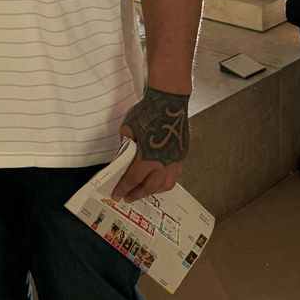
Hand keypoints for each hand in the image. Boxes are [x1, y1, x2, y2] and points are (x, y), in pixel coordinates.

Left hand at [112, 87, 189, 202]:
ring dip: (152, 191)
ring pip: (164, 186)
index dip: (123, 188)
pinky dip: (164, 184)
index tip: (117, 195)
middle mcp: (163, 165)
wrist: (170, 102)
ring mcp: (175, 162)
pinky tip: (158, 182)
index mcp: (148, 158)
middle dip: (137, 193)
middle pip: (149, 186)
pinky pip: (173, 178)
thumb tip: (122, 156)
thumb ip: (125, 145)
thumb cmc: (148, 113)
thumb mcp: (128, 128)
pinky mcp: (182, 157)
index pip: (132, 179)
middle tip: (127, 197)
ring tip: (142, 191)